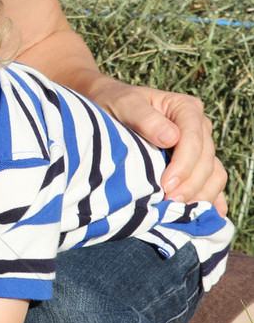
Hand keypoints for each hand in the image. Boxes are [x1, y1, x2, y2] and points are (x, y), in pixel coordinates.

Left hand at [95, 80, 226, 212]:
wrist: (108, 108)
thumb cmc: (115, 104)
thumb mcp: (125, 104)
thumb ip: (145, 118)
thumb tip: (171, 138)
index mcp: (186, 108)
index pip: (194, 139)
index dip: (184, 164)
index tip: (166, 184)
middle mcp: (199, 127)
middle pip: (206, 160)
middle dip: (190, 185)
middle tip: (169, 204)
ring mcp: (201, 147)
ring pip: (214, 174)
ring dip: (200, 195)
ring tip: (179, 211)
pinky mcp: (196, 165)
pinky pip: (213, 183)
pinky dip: (211, 200)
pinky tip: (208, 217)